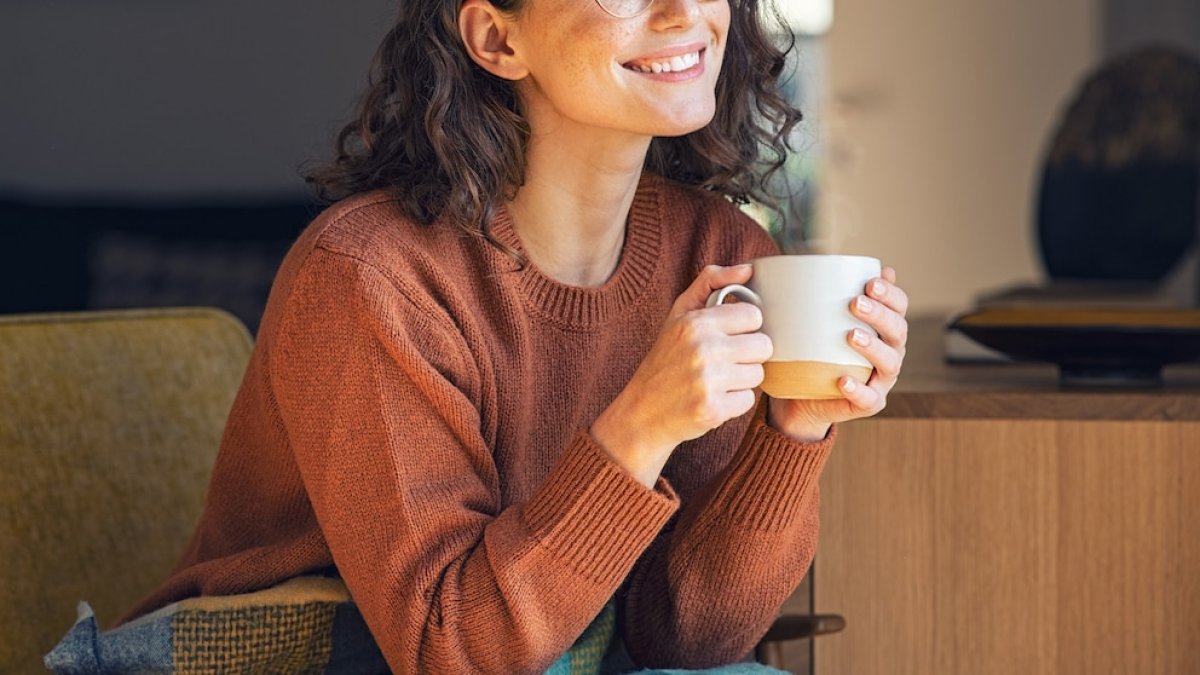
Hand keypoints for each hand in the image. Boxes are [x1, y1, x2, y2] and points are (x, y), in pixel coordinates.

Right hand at [592, 264, 772, 486]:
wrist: (642, 412)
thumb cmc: (665, 359)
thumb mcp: (679, 314)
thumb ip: (711, 283)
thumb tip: (748, 269)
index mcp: (696, 322)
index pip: (754, 316)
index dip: (744, 328)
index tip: (727, 337)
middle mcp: (702, 349)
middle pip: (763, 346)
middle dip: (747, 355)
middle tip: (723, 361)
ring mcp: (708, 381)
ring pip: (758, 374)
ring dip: (741, 379)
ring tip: (716, 381)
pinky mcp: (713, 409)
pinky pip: (748, 400)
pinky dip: (734, 403)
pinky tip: (713, 399)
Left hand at [767, 266, 908, 441]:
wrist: (803, 396)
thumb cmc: (815, 350)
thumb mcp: (818, 320)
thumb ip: (826, 294)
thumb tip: (819, 258)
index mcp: (884, 328)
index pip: (899, 307)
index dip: (891, 294)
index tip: (870, 282)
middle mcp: (890, 352)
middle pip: (898, 331)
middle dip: (880, 314)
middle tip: (855, 303)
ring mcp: (881, 379)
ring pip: (889, 363)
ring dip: (873, 347)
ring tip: (851, 335)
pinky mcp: (868, 403)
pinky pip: (868, 398)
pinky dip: (858, 389)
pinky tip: (843, 380)